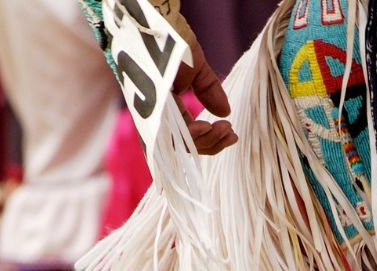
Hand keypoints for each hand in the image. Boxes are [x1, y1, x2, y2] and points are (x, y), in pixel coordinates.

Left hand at [159, 2, 237, 154]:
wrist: (151, 19)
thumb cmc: (170, 38)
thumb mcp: (197, 67)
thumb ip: (209, 90)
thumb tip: (225, 112)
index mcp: (171, 108)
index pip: (192, 136)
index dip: (214, 140)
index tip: (232, 133)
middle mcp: (160, 114)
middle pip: (185, 146)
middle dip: (211, 143)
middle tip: (230, 132)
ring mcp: (150, 112)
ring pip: (176, 144)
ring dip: (202, 141)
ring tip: (218, 129)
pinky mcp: (144, 107)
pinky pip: (164, 134)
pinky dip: (187, 134)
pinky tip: (205, 126)